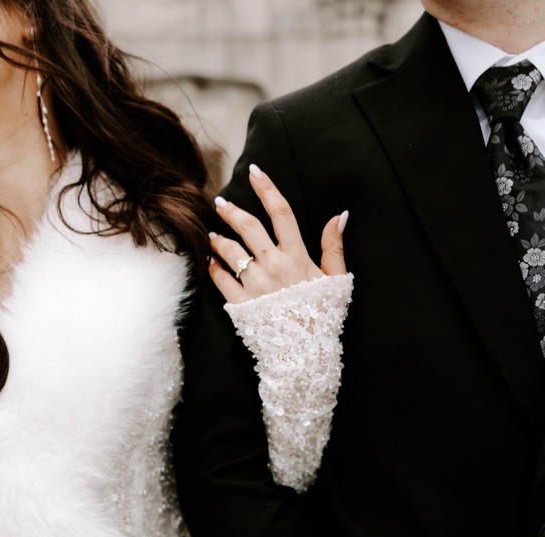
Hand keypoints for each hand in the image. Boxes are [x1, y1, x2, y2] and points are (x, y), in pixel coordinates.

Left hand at [207, 164, 346, 303]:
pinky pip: (220, 278)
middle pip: (249, 227)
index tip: (255, 171)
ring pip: (230, 251)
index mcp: (297, 256)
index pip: (282, 213)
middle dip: (231, 210)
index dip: (267, 188)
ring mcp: (254, 284)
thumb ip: (334, 247)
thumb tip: (339, 216)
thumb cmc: (323, 314)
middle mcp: (273, 265)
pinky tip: (210, 260)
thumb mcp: (336, 279)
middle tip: (220, 201)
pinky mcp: (239, 302)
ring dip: (219, 238)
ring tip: (213, 233)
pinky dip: (213, 266)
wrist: (305, 351)